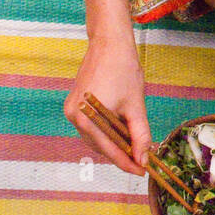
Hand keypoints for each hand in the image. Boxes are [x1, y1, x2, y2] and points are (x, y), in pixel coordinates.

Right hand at [64, 37, 153, 176]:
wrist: (109, 42)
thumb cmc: (123, 69)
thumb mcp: (135, 105)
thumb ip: (140, 135)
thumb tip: (143, 158)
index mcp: (86, 118)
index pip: (109, 150)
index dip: (126, 163)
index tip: (141, 171)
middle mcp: (73, 116)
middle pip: (100, 146)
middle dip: (121, 152)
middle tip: (142, 158)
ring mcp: (71, 110)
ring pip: (95, 137)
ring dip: (113, 141)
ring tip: (134, 143)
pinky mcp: (74, 103)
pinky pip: (91, 125)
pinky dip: (106, 129)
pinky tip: (121, 128)